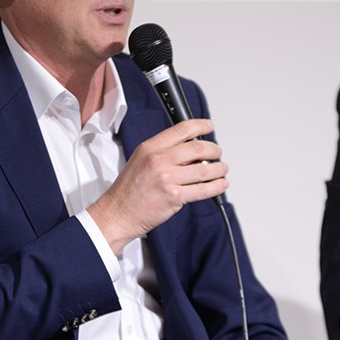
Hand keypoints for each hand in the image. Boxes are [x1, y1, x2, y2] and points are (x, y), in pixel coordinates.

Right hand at [88, 118, 227, 253]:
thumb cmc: (128, 190)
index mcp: (150, 148)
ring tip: (222, 169)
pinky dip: (216, 187)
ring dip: (218, 169)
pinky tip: (220, 185)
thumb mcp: (140, 160)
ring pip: (204, 170)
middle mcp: (159, 160)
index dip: (200, 126)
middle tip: (217, 153)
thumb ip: (162, 152)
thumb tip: (189, 149)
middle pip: (197, 148)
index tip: (208, 127)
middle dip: (213, 150)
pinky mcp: (174, 197)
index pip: (181, 130)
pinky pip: (203, 190)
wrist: (118, 213)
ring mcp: (167, 178)